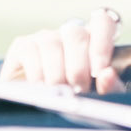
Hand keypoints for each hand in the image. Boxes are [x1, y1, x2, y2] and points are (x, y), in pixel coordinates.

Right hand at [0, 7, 124, 94]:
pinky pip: (29, 51)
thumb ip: (109, 88)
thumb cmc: (73, 102)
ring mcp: (44, 38)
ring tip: (59, 93)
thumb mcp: (97, 97)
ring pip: (51, 44)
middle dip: (78, 68)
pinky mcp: (22, 45)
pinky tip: (40, 88)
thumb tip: (107, 74)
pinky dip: (36, 74)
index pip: (102, 23)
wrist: (35, 108)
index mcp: (94, 42)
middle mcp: (68, 34)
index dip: (102, 44)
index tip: (99, 71)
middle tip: (78, 90)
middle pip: (76, 34)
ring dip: (57, 74)